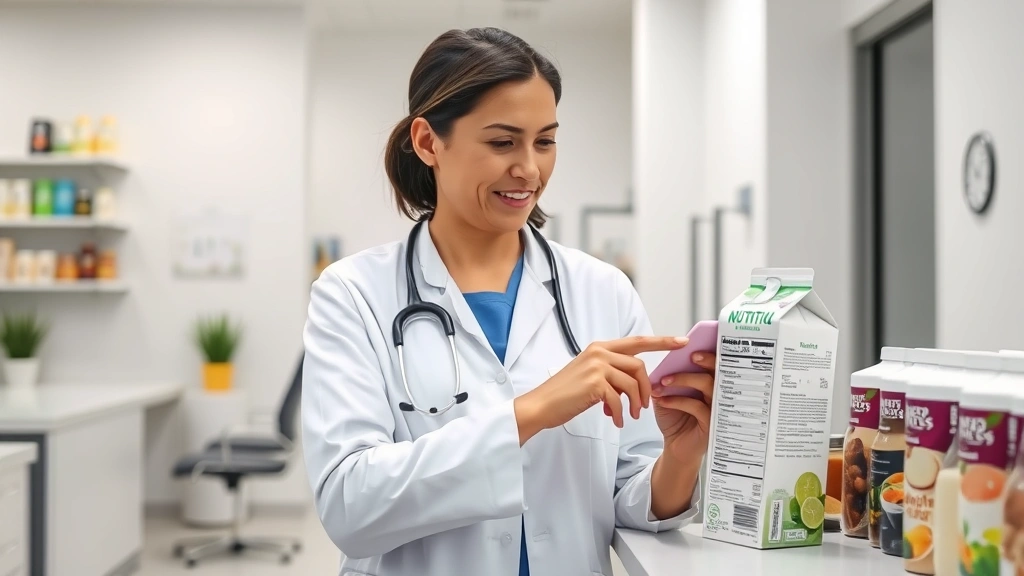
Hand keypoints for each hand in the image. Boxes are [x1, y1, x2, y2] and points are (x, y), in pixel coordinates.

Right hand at [513, 336, 687, 444]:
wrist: (542, 405)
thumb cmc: (565, 394)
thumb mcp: (590, 377)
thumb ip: (612, 374)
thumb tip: (633, 385)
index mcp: (600, 348)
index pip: (637, 341)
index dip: (662, 341)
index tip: (682, 342)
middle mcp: (599, 352)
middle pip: (639, 366)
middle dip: (646, 388)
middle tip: (643, 406)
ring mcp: (596, 366)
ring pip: (632, 383)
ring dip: (635, 403)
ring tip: (629, 416)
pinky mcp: (594, 383)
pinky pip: (619, 400)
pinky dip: (619, 414)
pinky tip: (615, 420)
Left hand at [651, 352, 715, 463]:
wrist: (676, 446)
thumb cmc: (675, 418)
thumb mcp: (668, 394)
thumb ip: (668, 378)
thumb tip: (664, 359)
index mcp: (710, 383)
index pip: (716, 363)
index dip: (711, 352)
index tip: (697, 343)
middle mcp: (718, 394)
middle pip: (719, 371)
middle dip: (706, 361)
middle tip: (691, 356)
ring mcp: (717, 409)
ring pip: (708, 386)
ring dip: (685, 379)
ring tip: (665, 381)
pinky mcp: (712, 424)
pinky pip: (698, 407)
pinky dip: (678, 401)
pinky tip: (663, 401)